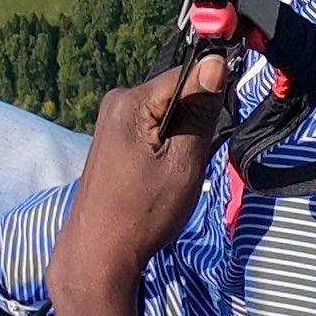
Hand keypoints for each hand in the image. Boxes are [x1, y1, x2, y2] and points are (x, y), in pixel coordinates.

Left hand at [54, 56, 233, 283]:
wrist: (98, 254)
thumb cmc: (144, 211)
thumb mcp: (184, 162)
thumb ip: (201, 110)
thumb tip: (216, 62)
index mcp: (130, 101)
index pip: (188, 74)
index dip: (210, 96)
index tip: (216, 129)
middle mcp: (117, 100)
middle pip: (176, 92)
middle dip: (195, 119)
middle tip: (194, 159)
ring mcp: (111, 119)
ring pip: (166, 111)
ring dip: (182, 135)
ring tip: (177, 170)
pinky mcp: (112, 137)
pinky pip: (152, 126)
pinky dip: (167, 144)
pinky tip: (162, 173)